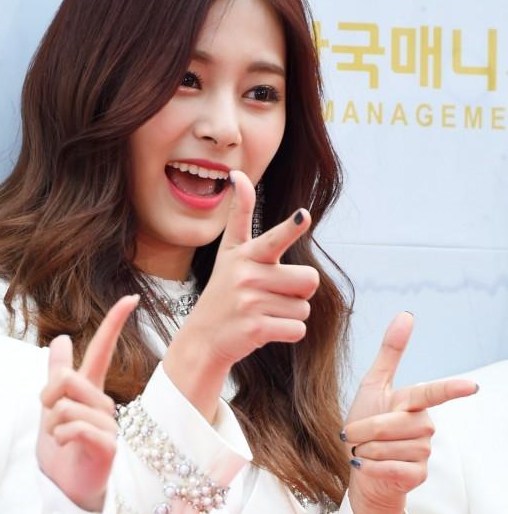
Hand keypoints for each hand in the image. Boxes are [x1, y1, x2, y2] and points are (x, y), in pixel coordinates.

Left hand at [36, 295, 138, 511]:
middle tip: (48, 417)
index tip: (131, 298)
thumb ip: (56, 374)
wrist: (64, 490)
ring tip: (60, 439)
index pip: (104, 351)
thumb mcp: (51, 408)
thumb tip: (60, 338)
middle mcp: (105, 405)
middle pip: (70, 378)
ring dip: (53, 423)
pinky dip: (61, 436)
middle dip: (48, 395)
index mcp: (92, 392)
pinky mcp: (107, 448)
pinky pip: (76, 427)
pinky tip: (66, 447)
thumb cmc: (62, 451)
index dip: (115, 323)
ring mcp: (109, 426)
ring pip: (68, 405)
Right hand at [164, 170, 318, 419]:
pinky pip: (297, 328)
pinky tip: (265, 329)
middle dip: (299, 290)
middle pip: (309, 279)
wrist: (204, 339)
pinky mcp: (256, 329)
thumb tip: (238, 175)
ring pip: (303, 307)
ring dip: (290, 313)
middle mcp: (247, 276)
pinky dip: (287, 332)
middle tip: (272, 294)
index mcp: (245, 255)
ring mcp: (250, 303)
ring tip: (263, 312)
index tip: (303, 216)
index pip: (273, 238)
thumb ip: (239, 215)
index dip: (291, 228)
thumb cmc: (224, 291)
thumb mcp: (228, 252)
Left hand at [343, 312, 477, 513]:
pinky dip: (371, 468)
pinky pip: (390, 468)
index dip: (451, 390)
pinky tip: (368, 466)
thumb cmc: (365, 426)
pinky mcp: (417, 475)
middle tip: (354, 436)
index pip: (434, 394)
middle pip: (391, 424)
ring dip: (366, 450)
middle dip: (364, 430)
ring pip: (388, 448)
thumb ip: (390, 353)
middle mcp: (424, 426)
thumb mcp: (373, 386)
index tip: (471, 387)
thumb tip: (406, 315)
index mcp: (414, 403)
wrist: (359, 467)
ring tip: (365, 452)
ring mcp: (423, 452)